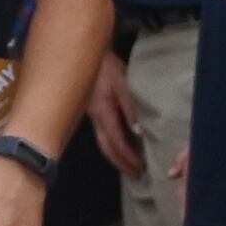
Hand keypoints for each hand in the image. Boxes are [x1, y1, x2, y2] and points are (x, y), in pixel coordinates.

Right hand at [85, 49, 144, 176]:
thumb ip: (130, 107)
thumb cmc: (105, 65)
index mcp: (102, 113)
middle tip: (136, 174)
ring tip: (129, 163)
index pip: (116, 143)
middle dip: (121, 163)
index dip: (128, 158)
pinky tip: (120, 142)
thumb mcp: (122, 82)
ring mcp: (91, 114)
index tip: (141, 169)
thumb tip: (138, 132)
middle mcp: (94, 118)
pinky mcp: (91, 109)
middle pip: (106, 148)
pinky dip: (112, 143)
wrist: (85, 50)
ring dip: (116, 155)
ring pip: (102, 142)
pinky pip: (101, 133)